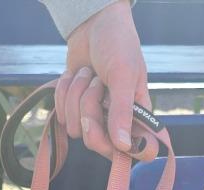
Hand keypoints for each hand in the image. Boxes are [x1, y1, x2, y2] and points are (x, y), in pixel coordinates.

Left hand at [54, 1, 151, 159]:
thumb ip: (122, 111)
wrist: (92, 24)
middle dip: (90, 112)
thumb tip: (122, 145)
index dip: (131, 152)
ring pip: (76, 130)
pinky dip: (64, 92)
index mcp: (139, 116)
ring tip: (89, 74)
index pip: (142, 151)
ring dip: (76, 96)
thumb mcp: (123, 75)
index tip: (121, 142)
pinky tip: (75, 76)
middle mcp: (118, 123)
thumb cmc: (117, 45)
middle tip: (96, 86)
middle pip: (98, 144)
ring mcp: (94, 118)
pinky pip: (61, 117)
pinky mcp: (74, 111)